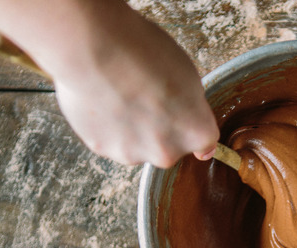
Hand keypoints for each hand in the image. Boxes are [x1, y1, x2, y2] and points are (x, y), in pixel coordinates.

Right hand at [0, 0, 218, 167]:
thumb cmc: (139, 46)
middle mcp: (168, 150)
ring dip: (130, 128)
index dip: (193, 132)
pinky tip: (98, 99)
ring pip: (136, 147)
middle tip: (141, 96)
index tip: (187, 126)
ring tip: (116, 93)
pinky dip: (105, 127)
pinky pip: (109, 142)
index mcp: (196, 128)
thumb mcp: (180, 69)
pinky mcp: (102, 150)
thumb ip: (187, 102)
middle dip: (157, 128)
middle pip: (168, 150)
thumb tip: (185, 122)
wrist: (90, 44)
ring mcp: (133, 154)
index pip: (206, 145)